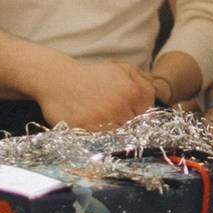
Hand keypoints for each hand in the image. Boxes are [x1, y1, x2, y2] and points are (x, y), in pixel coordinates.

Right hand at [36, 59, 155, 130]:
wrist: (58, 78)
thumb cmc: (92, 76)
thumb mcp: (123, 69)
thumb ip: (143, 83)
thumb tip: (154, 105)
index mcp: (134, 91)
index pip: (148, 118)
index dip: (140, 122)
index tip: (131, 121)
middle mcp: (122, 105)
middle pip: (135, 130)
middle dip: (128, 129)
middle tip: (116, 124)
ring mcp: (103, 118)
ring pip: (120, 138)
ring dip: (115, 137)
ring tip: (103, 127)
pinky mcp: (85, 129)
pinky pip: (101, 143)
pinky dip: (100, 141)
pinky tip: (93, 130)